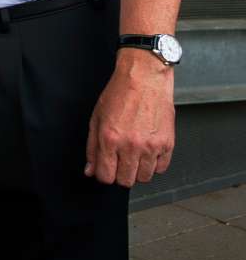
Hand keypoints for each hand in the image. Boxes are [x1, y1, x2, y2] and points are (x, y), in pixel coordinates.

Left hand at [86, 50, 175, 185]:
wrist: (144, 78)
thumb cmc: (119, 94)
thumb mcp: (96, 118)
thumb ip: (92, 147)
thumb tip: (90, 170)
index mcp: (110, 139)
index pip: (106, 176)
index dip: (104, 175)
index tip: (105, 169)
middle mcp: (131, 145)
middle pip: (125, 181)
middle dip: (120, 174)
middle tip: (119, 161)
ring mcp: (151, 146)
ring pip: (144, 178)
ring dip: (137, 170)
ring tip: (134, 154)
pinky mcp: (168, 144)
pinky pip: (161, 168)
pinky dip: (154, 164)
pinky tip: (147, 151)